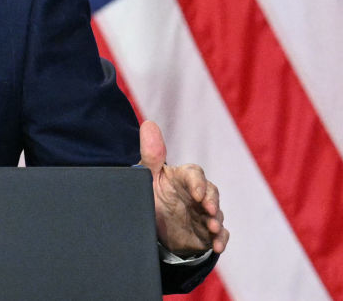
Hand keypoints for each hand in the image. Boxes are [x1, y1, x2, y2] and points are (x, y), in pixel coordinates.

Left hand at [139, 120, 228, 256]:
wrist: (151, 227)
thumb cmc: (150, 194)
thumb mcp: (147, 177)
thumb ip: (151, 154)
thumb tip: (149, 123)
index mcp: (181, 178)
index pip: (194, 174)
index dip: (197, 183)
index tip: (196, 194)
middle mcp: (196, 194)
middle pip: (211, 192)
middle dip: (212, 201)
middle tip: (208, 210)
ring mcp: (203, 213)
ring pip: (217, 213)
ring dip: (217, 221)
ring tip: (212, 229)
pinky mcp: (206, 232)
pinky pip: (220, 234)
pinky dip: (220, 239)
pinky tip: (217, 245)